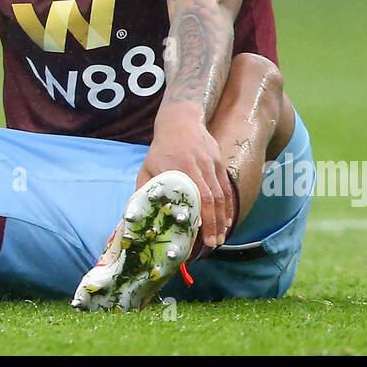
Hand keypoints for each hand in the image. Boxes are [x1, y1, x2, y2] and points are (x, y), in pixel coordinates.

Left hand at [137, 106, 235, 249]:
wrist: (180, 122)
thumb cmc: (160, 150)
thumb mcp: (147, 167)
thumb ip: (144, 189)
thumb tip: (137, 215)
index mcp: (177, 168)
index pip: (192, 195)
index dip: (197, 215)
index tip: (197, 235)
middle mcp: (197, 166)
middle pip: (209, 198)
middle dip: (213, 224)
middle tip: (213, 244)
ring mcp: (211, 164)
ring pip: (220, 195)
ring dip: (222, 218)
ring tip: (221, 238)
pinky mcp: (219, 163)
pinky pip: (226, 188)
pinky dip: (228, 206)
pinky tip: (228, 221)